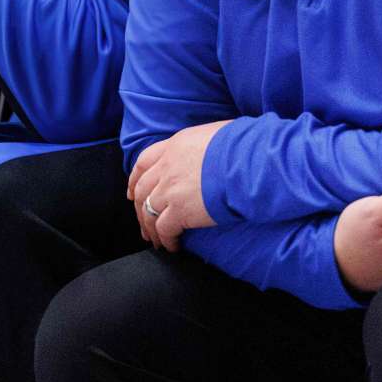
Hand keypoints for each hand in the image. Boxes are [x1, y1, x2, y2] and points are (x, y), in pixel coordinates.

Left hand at [128, 121, 231, 251]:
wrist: (249, 162)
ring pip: (148, 212)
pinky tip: (172, 247)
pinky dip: (166, 240)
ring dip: (149, 229)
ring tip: (155, 241)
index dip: (135, 179)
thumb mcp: (216, 135)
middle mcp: (166, 167)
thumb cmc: (244, 147)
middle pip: (142, 190)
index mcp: (174, 146)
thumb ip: (203, 146)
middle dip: (139, 209)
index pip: (144, 162)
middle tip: (142, 223)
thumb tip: (211, 153)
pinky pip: (163, 229)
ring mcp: (169, 189)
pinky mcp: (179, 211)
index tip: (132, 193)